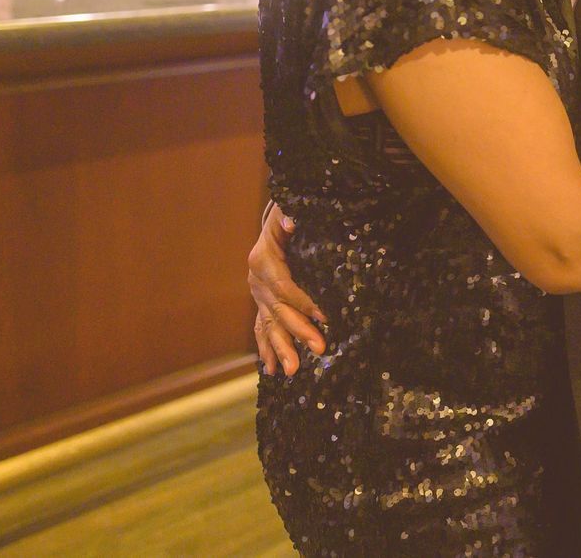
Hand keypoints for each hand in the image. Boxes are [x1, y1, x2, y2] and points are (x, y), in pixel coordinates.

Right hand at [249, 203, 326, 374]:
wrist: (278, 218)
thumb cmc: (290, 214)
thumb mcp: (290, 209)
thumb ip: (289, 216)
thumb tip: (291, 221)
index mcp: (263, 259)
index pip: (284, 286)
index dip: (303, 302)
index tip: (324, 317)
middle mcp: (256, 280)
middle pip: (278, 310)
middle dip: (298, 332)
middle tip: (319, 348)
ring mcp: (257, 293)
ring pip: (268, 324)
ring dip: (281, 349)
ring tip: (292, 371)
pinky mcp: (262, 302)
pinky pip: (262, 327)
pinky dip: (266, 348)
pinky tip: (271, 369)